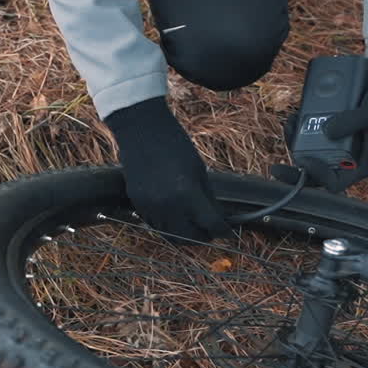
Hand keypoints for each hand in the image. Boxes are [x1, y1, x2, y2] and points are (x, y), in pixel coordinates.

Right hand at [104, 97, 228, 241]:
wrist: (141, 130)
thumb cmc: (175, 144)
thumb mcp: (199, 170)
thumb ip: (208, 197)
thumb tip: (218, 217)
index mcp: (187, 194)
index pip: (211, 224)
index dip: (224, 231)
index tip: (230, 232)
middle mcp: (168, 205)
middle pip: (191, 238)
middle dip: (205, 236)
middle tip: (213, 231)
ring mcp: (150, 207)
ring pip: (172, 237)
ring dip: (187, 236)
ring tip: (196, 228)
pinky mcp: (138, 204)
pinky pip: (156, 226)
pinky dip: (169, 227)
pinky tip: (177, 219)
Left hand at [278, 66, 367, 192]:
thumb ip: (352, 121)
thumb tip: (326, 130)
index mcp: (361, 165)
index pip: (334, 183)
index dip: (316, 176)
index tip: (304, 160)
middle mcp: (348, 160)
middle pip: (317, 172)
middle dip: (296, 164)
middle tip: (281, 154)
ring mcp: (340, 147)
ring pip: (312, 154)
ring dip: (296, 142)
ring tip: (290, 123)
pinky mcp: (335, 133)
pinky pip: (314, 137)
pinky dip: (302, 129)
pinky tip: (296, 117)